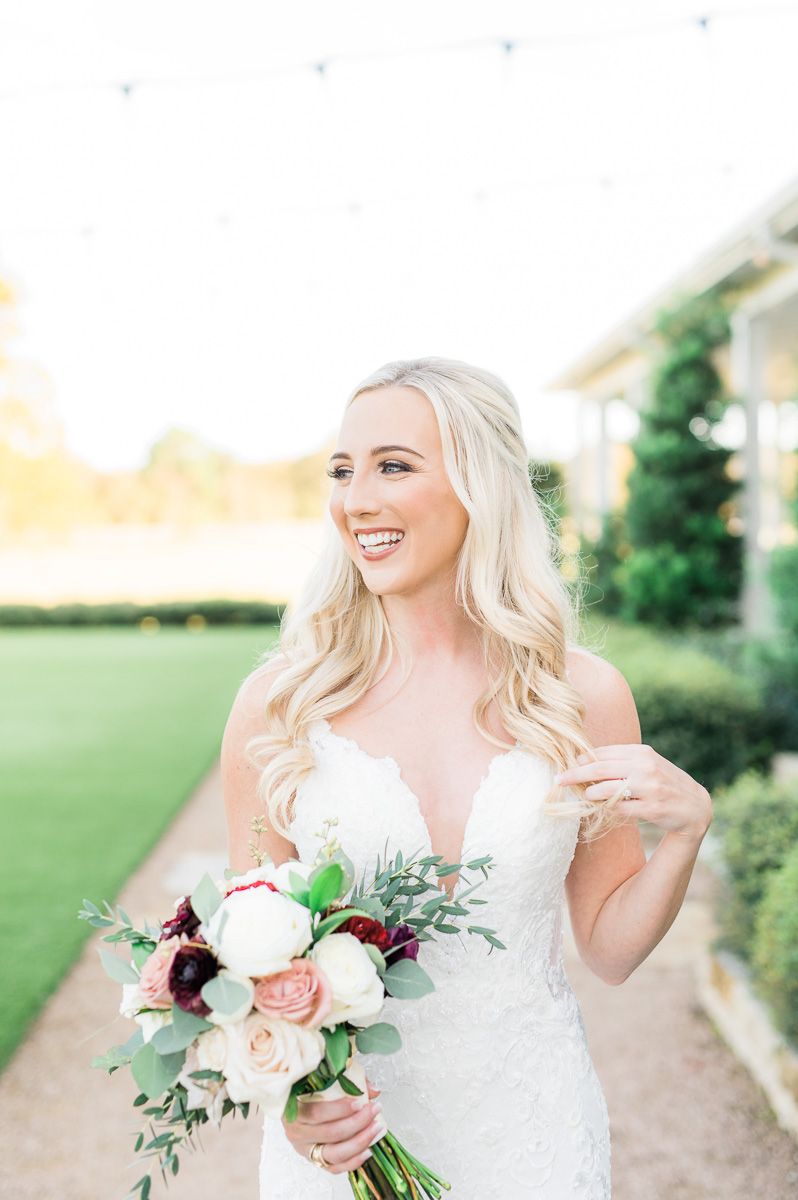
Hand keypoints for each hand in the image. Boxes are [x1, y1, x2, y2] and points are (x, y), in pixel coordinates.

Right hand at [281, 1078, 385, 1174]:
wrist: (296, 1108)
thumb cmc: (311, 1091)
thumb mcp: (323, 1078)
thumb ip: (347, 1081)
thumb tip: (373, 1091)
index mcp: (294, 1110)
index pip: (316, 1113)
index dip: (339, 1109)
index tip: (359, 1101)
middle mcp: (297, 1133)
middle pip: (330, 1133)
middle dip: (357, 1122)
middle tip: (374, 1110)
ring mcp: (306, 1150)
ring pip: (334, 1154)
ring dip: (359, 1142)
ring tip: (376, 1128)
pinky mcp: (315, 1161)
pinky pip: (335, 1168)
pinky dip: (353, 1161)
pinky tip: (368, 1150)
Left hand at [555, 743, 711, 842]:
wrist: (695, 807)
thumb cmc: (663, 783)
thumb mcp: (646, 765)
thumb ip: (621, 761)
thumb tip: (585, 760)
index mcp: (642, 753)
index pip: (604, 753)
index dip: (582, 759)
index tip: (566, 765)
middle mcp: (646, 767)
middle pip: (601, 768)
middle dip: (576, 774)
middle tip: (558, 780)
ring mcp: (650, 788)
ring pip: (609, 788)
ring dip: (591, 793)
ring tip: (583, 796)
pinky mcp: (653, 808)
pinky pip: (622, 808)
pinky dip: (609, 808)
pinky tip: (602, 809)